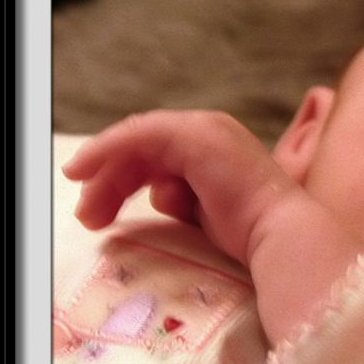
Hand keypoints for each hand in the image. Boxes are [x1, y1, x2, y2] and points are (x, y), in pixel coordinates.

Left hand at [62, 110, 295, 264]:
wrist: (279, 234)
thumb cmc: (251, 233)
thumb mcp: (206, 213)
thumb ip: (182, 197)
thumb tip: (159, 195)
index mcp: (217, 147)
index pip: (156, 154)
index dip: (122, 178)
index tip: (98, 211)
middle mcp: (211, 129)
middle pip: (142, 148)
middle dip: (109, 181)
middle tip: (88, 217)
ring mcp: (203, 129)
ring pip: (136, 141)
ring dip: (104, 175)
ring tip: (88, 212)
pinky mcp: (194, 136)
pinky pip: (137, 135)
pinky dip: (106, 150)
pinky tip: (84, 172)